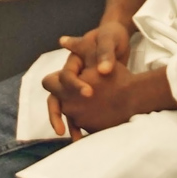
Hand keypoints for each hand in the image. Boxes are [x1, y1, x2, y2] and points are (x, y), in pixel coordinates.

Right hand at [42, 22, 131, 139]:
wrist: (121, 43)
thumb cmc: (111, 38)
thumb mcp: (108, 40)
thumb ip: (104, 52)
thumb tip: (103, 69)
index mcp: (72, 63)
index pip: (64, 76)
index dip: (74, 85)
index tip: (89, 93)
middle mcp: (71, 77)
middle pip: (55, 96)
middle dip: (56, 113)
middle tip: (61, 130)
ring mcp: (77, 89)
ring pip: (65, 109)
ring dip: (68, 123)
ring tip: (75, 139)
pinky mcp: (87, 98)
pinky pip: (78, 114)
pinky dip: (80, 125)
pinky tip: (87, 137)